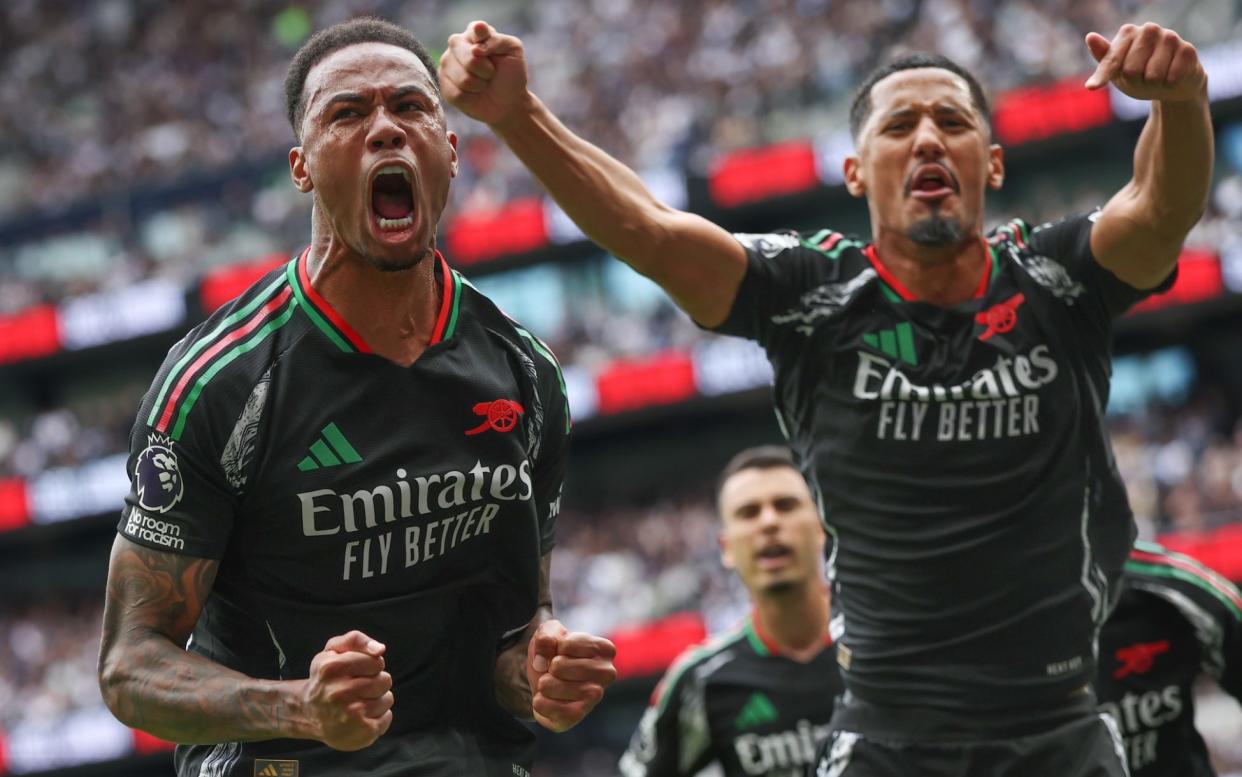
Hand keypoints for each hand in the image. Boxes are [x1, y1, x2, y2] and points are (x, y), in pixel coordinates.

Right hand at [301, 630, 393, 750]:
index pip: (376, 661)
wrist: (309, 713)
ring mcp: (350, 714)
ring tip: (359, 703)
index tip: (359, 671)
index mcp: (331, 668)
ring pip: (387, 699)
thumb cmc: (327, 678)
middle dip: (376, 682)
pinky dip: (380, 717)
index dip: (372, 665)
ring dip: (378, 700)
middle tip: (359, 688)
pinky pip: (387, 717)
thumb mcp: (333, 650)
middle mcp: (338, 692)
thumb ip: (356, 640)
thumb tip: (379, 649)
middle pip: (385, 680)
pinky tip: (363, 717)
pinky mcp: (361, 732)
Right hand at [440, 21, 531, 127]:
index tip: (483, 46)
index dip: (480, 36)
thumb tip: (475, 48)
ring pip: (463, 79)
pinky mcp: (444, 84)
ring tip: (483, 83)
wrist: (507, 100)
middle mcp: (457, 44)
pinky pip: (456, 94)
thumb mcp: (513, 51)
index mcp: (475, 32)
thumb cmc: (510, 73)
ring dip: (479, 85)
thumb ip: (496, 41)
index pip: (475, 29)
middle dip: (486, 70)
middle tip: (491, 73)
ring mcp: (447, 64)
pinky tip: (473, 93)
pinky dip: (470, 98)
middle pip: (469, 58)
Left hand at [527, 620, 616, 731]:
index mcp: (605, 649)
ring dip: (543, 684)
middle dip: (548, 666)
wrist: (547, 677)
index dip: (555, 646)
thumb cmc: (555, 651)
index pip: (566, 645)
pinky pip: (550, 709)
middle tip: (556, 670)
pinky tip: (548, 698)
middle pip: (559, 666)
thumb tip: (542, 662)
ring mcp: (595, 696)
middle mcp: (607, 673)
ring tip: (551, 683)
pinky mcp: (579, 715)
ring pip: (553, 687)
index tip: (562, 651)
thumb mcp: (549, 631)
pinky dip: (540, 702)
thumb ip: (546, 635)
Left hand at [1084, 23, 1206, 101]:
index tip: (1092, 87)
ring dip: (1153, 84)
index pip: (1112, 59)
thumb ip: (1104, 56)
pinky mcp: (1187, 50)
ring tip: (1158, 77)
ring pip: (1153, 76)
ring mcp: (1170, 37)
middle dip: (1135, 82)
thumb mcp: (1117, 70)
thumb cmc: (1139, 75)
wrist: (1171, 84)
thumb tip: (1090, 36)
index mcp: (1128, 32)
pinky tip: (1173, 77)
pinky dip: (1169, 85)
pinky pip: (1171, 79)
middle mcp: (1149, 29)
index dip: (1103, 77)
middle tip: (1143, 77)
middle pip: (1131, 70)